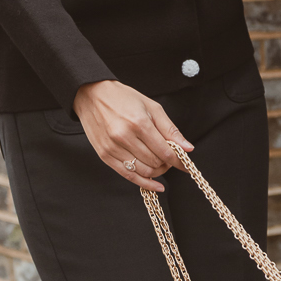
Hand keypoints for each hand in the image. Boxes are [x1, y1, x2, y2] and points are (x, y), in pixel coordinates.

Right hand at [73, 79, 191, 191]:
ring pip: (144, 172)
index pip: (165, 151)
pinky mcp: (105, 155)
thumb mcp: (151, 107)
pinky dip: (144, 183)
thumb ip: (170, 129)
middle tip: (169, 157)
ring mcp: (113, 148)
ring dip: (157, 172)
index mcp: (139, 123)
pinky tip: (155, 185)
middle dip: (167, 164)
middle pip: (155, 163)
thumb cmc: (122, 98)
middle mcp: (124, 137)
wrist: (92, 95)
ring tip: (159, 164)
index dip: (178, 161)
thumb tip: (187, 148)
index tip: (185, 164)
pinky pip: (128, 176)